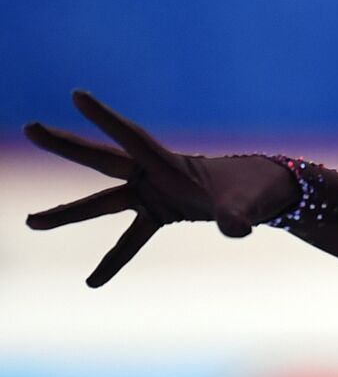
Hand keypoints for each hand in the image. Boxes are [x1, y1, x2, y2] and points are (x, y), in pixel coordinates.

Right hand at [24, 90, 298, 286]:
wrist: (268, 193)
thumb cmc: (258, 191)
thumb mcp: (247, 204)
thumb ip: (236, 216)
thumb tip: (236, 229)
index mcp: (171, 164)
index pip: (131, 137)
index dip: (106, 118)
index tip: (77, 95)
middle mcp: (155, 175)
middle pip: (102, 159)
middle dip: (66, 145)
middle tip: (30, 127)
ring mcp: (155, 194)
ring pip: (103, 201)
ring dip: (68, 213)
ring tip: (30, 222)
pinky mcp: (162, 213)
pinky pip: (131, 239)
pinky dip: (114, 260)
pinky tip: (92, 282)